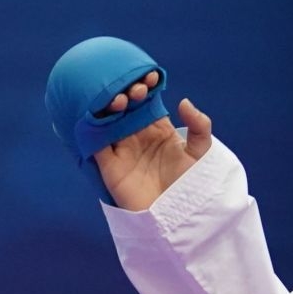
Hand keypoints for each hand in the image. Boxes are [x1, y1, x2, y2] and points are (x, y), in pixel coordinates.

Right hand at [92, 71, 213, 211]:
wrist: (176, 216)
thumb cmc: (190, 185)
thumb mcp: (200, 153)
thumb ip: (199, 126)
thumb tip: (184, 101)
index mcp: (157, 128)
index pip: (147, 101)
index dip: (146, 86)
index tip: (150, 77)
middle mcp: (137, 134)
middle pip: (126, 106)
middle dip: (128, 93)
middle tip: (135, 91)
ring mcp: (121, 148)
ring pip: (108, 119)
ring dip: (109, 106)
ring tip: (119, 100)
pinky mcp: (109, 164)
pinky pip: (95, 141)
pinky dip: (92, 127)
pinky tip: (96, 114)